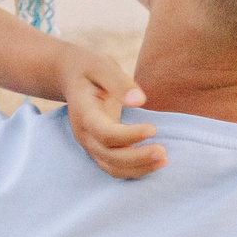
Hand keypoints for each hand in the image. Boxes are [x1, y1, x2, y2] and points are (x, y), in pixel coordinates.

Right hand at [59, 46, 163, 179]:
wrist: (71, 77)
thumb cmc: (89, 68)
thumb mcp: (101, 65)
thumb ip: (119, 82)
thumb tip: (140, 101)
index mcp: (84, 113)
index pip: (105, 133)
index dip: (129, 135)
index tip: (153, 129)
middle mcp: (85, 134)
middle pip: (109, 156)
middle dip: (137, 158)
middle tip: (164, 152)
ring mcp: (90, 144)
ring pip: (112, 167)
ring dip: (139, 168)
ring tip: (164, 159)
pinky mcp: (99, 149)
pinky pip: (115, 168)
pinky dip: (135, 170)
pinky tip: (154, 163)